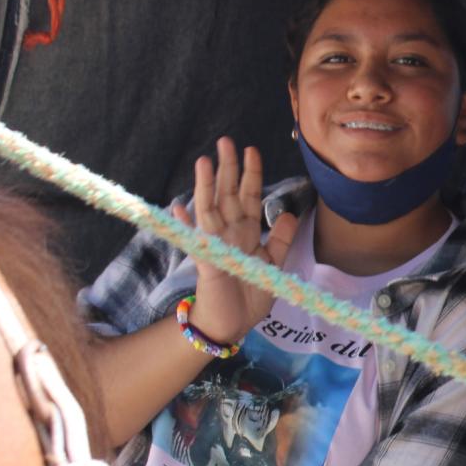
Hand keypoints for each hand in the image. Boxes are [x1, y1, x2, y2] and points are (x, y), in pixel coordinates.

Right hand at [173, 138, 298, 342]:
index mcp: (244, 232)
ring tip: (204, 163)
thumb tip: (288, 214)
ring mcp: (215, 246)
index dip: (250, 174)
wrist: (233, 325)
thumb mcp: (272, 265)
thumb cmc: (248, 296)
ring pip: (209, 209)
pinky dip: (185, 225)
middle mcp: (228, 234)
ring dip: (206, 187)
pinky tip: (177, 207)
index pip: (247, 196)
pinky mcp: (207, 263)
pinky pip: (196, 241)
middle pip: (226, 194)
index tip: (253, 150)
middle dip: (227, 168)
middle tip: (226, 140)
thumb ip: (279, 239)